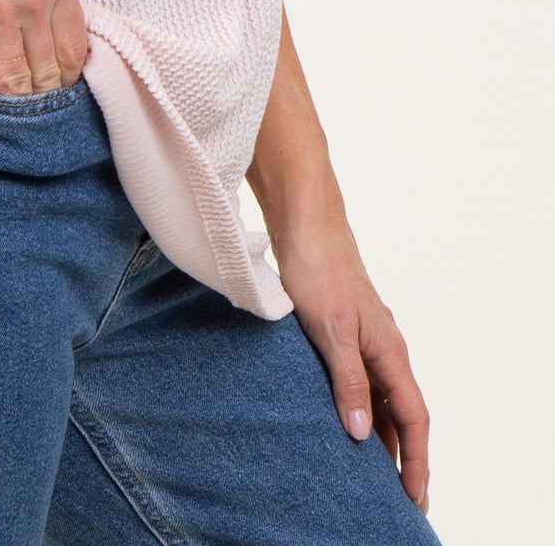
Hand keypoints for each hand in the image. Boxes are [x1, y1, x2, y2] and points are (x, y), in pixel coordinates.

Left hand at [274, 223, 431, 518]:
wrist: (305, 223)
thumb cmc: (318, 270)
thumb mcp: (331, 331)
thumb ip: (348, 381)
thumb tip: (359, 433)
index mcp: (389, 350)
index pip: (413, 418)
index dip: (417, 460)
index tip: (414, 497)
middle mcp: (384, 347)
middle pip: (401, 413)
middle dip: (403, 457)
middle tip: (398, 499)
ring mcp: (365, 338)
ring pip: (380, 398)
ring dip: (379, 435)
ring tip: (371, 475)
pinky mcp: (344, 330)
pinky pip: (360, 380)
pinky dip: (358, 408)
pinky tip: (342, 422)